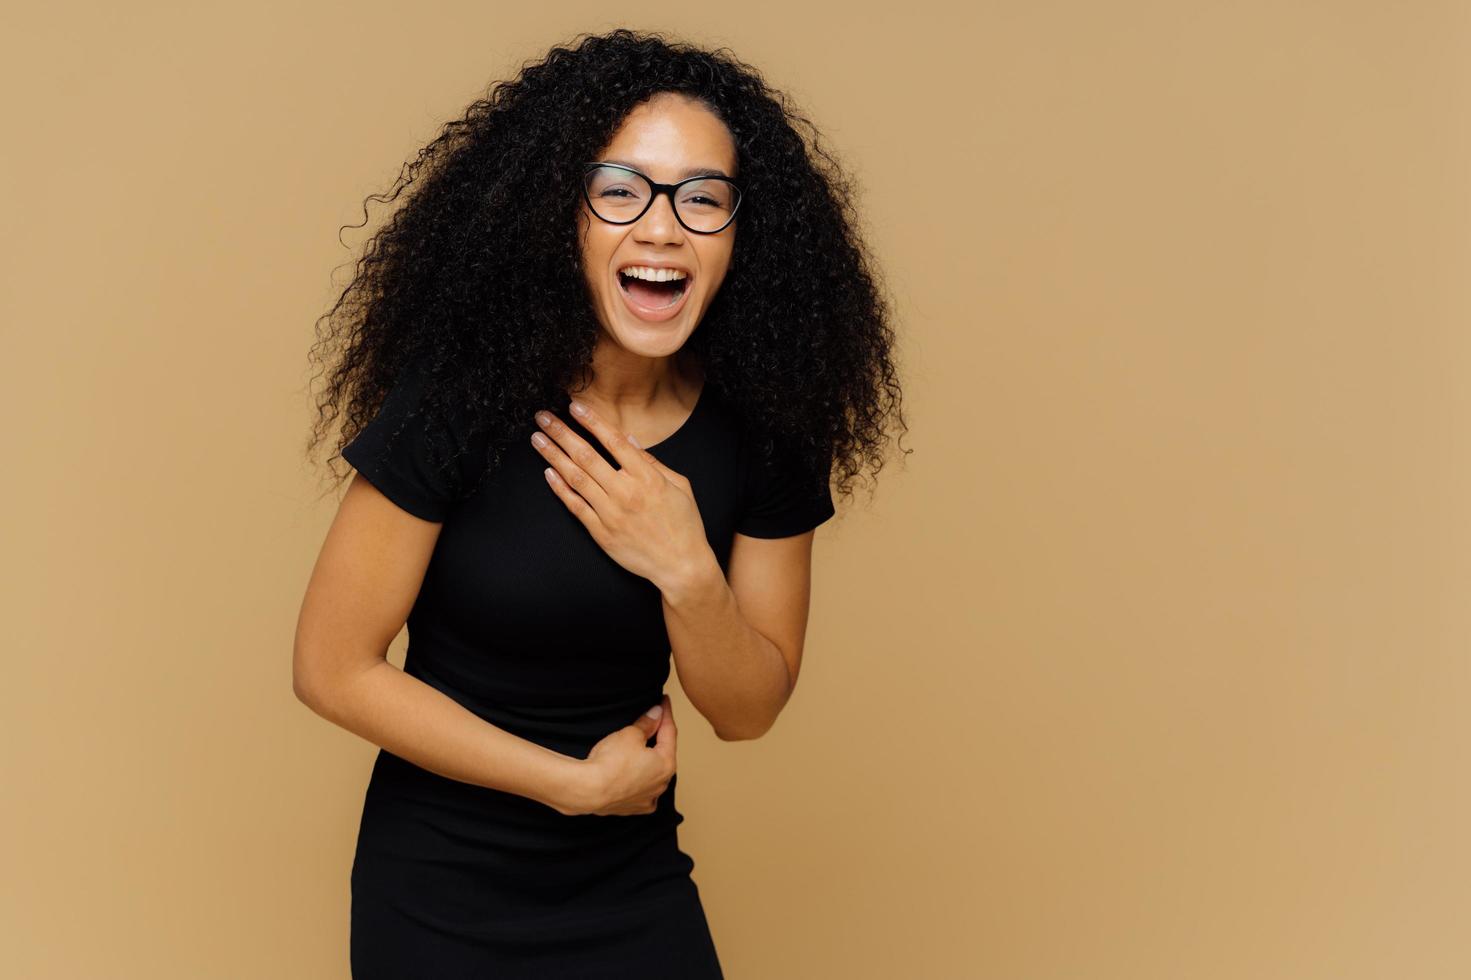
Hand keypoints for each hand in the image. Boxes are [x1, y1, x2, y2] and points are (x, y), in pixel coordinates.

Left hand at [532, 400, 714, 592]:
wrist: (681, 566)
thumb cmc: (684, 525)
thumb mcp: (679, 486)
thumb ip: (653, 462)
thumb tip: (630, 440)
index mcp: (647, 478)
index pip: (614, 441)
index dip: (592, 421)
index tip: (574, 406)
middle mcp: (626, 492)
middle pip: (587, 456)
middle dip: (562, 433)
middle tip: (543, 417)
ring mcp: (611, 514)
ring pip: (576, 478)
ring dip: (553, 456)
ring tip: (538, 439)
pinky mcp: (601, 533)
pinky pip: (575, 507)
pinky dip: (560, 489)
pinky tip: (548, 473)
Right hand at [572, 694, 676, 815]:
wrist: (588, 790)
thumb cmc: (611, 762)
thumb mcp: (630, 734)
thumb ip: (647, 723)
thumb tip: (656, 714)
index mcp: (666, 764)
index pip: (669, 732)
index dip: (666, 713)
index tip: (664, 702)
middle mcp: (661, 785)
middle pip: (663, 755)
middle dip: (658, 739)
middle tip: (654, 721)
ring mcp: (647, 799)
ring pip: (652, 775)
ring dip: (648, 761)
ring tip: (639, 748)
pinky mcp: (632, 808)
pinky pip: (639, 791)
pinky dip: (638, 782)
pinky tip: (632, 775)